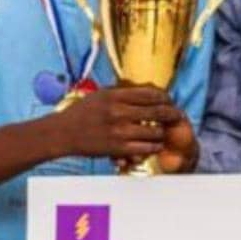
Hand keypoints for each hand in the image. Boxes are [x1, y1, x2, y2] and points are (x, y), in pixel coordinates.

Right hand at [54, 84, 181, 160]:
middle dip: (172, 113)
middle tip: (178, 115)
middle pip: (157, 111)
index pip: (151, 93)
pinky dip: (154, 146)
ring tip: (165, 131)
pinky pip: (145, 147)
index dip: (165, 97)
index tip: (169, 100)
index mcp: (116, 95)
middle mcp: (119, 112)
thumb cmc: (82, 112)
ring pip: (154, 131)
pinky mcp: (118, 148)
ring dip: (163, 131)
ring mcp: (119, 131)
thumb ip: (123, 93)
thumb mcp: (102, 95)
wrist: (62, 133)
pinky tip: (155, 144)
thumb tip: (147, 91)